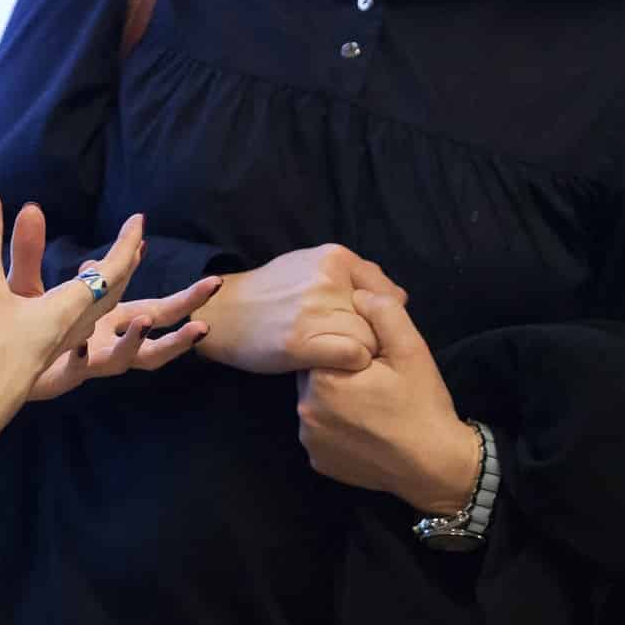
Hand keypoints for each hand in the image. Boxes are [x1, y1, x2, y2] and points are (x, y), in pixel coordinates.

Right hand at [0, 193, 141, 460]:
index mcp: (71, 309)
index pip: (111, 271)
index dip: (126, 244)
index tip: (139, 220)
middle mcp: (78, 326)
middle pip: (114, 292)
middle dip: (127, 262)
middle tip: (135, 238)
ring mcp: (68, 344)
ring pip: (104, 311)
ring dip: (116, 287)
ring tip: (120, 269)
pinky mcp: (54, 356)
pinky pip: (88, 325)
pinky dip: (93, 306)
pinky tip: (77, 303)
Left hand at [1, 205, 221, 399]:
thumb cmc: (14, 334)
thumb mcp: (23, 283)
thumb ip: (28, 250)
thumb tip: (31, 207)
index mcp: (103, 318)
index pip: (135, 291)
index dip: (141, 266)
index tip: (145, 240)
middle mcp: (105, 340)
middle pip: (155, 325)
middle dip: (185, 306)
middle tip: (213, 284)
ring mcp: (88, 362)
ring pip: (130, 357)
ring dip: (143, 340)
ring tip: (147, 320)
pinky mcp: (63, 379)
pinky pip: (78, 371)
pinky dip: (82, 360)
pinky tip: (82, 348)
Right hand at [193, 243, 406, 373]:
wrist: (223, 313)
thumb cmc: (271, 294)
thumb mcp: (310, 268)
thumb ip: (352, 278)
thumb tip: (400, 297)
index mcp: (334, 257)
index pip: (388, 294)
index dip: (383, 319)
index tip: (367, 332)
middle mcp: (328, 279)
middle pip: (381, 319)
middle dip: (373, 337)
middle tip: (353, 348)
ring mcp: (315, 310)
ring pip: (371, 340)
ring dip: (362, 355)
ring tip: (340, 357)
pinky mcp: (303, 341)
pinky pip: (355, 356)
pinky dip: (351, 366)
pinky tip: (334, 366)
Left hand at [295, 290, 479, 514]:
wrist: (437, 468)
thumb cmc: (423, 405)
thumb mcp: (411, 350)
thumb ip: (384, 313)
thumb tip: (359, 293)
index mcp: (324, 379)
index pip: (322, 347)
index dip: (348, 348)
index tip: (370, 360)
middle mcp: (306, 411)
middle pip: (316, 375)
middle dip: (339, 372)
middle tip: (373, 382)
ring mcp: (310, 441)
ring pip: (316, 404)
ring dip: (335, 400)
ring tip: (369, 405)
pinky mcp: (319, 461)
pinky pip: (321, 433)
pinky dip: (336, 427)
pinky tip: (363, 427)